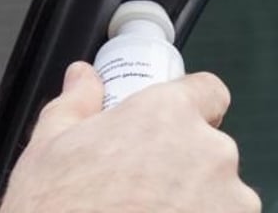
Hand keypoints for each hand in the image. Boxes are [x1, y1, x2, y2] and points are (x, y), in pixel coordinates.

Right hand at [0, 62, 260, 212]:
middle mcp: (210, 152)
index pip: (209, 91)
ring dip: (197, 205)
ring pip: (223, 195)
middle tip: (141, 191)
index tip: (170, 127)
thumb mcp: (47, 151)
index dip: (190, 107)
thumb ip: (75, 104)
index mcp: (167, 116)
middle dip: (184, 165)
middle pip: (211, 147)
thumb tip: (82, 78)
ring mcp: (231, 203)